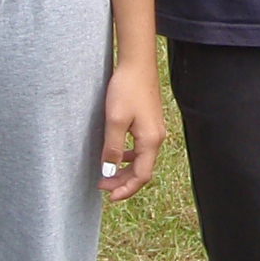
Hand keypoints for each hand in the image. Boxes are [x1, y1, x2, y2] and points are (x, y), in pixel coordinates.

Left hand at [99, 57, 163, 202]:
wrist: (137, 64)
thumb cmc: (126, 89)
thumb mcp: (115, 120)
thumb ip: (112, 148)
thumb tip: (109, 172)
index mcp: (150, 141)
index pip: (142, 176)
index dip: (126, 189)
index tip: (109, 196)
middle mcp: (157, 138)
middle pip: (142, 170)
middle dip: (123, 182)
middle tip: (102, 186)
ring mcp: (155, 130)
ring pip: (141, 160)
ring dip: (124, 170)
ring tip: (106, 173)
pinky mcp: (150, 123)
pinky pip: (140, 148)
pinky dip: (128, 157)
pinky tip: (115, 153)